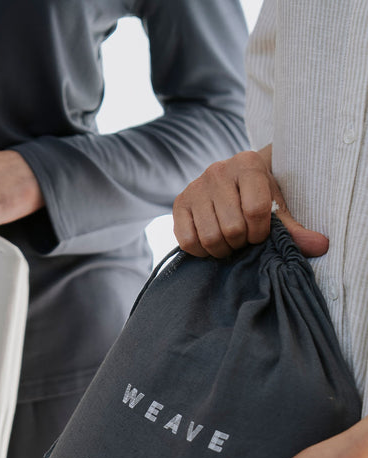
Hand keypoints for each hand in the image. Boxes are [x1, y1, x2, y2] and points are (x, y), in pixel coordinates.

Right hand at [173, 146, 328, 258]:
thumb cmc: (258, 195)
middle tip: (243, 239)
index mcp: (247, 164)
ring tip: (228, 242)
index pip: (255, 210)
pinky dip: (201, 251)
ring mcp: (195, 186)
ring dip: (222, 249)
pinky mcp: (179, 203)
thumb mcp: (277, 206)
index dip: (260, 233)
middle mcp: (218, 170)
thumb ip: (295, 228)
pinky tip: (210, 244)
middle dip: (240, 242)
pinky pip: (188, 241)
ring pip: (209, 237)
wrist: (232, 181)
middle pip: (232, 228)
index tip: (261, 234)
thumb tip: (321, 246)